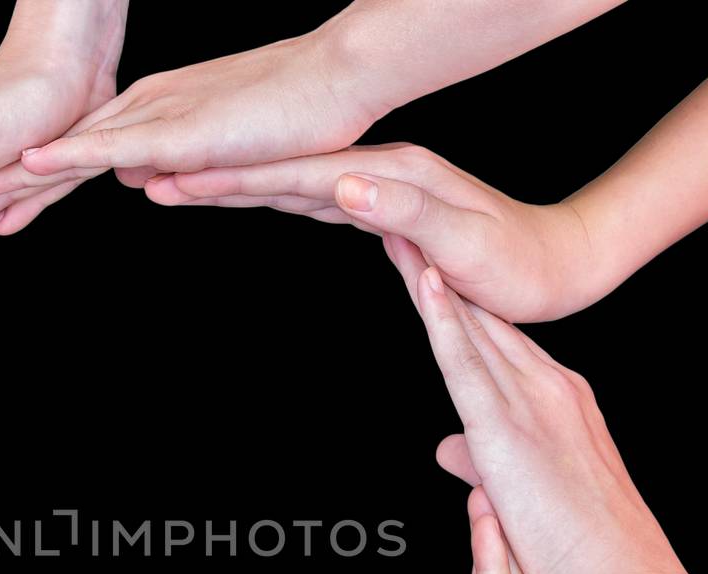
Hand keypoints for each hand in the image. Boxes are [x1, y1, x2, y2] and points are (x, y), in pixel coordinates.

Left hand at [0, 28, 379, 228]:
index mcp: (156, 112)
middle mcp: (144, 109)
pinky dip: (69, 157)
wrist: (341, 77)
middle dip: (7, 184)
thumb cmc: (300, 117)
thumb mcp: (227, 152)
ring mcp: (158, 115)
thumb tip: (143, 182)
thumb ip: (183, 166)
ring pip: (73, 151)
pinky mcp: (178, 127)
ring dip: (20, 178)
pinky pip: (114, 144)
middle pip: (61, 153)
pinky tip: (31, 167)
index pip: (82, 153)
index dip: (34, 178)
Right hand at [146, 143, 598, 321]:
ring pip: (287, 182)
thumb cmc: (520, 267)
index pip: (299, 174)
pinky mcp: (382, 211)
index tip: (178, 179)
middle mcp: (380, 173)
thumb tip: (343, 186)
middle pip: (279, 169)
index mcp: (394, 177)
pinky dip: (267, 196)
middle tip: (148, 175)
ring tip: (172, 184)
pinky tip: (244, 195)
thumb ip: (407, 212)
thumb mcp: (467, 243)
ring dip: (230, 182)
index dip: (236, 177)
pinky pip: (308, 200)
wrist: (559, 269)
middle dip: (213, 173)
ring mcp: (378, 188)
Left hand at [387, 236, 681, 573]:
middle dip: (437, 272)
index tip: (426, 262)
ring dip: (428, 277)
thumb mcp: (529, 493)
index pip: (497, 340)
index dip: (458, 301)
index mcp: (559, 401)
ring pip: (470, 327)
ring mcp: (532, 403)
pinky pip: (467, 364)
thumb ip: (486, 464)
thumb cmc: (584, 551)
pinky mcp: (509, 429)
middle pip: (480, 319)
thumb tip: (448, 451)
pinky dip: (443, 320)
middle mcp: (549, 388)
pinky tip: (422, 281)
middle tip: (401, 221)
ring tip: (394, 228)